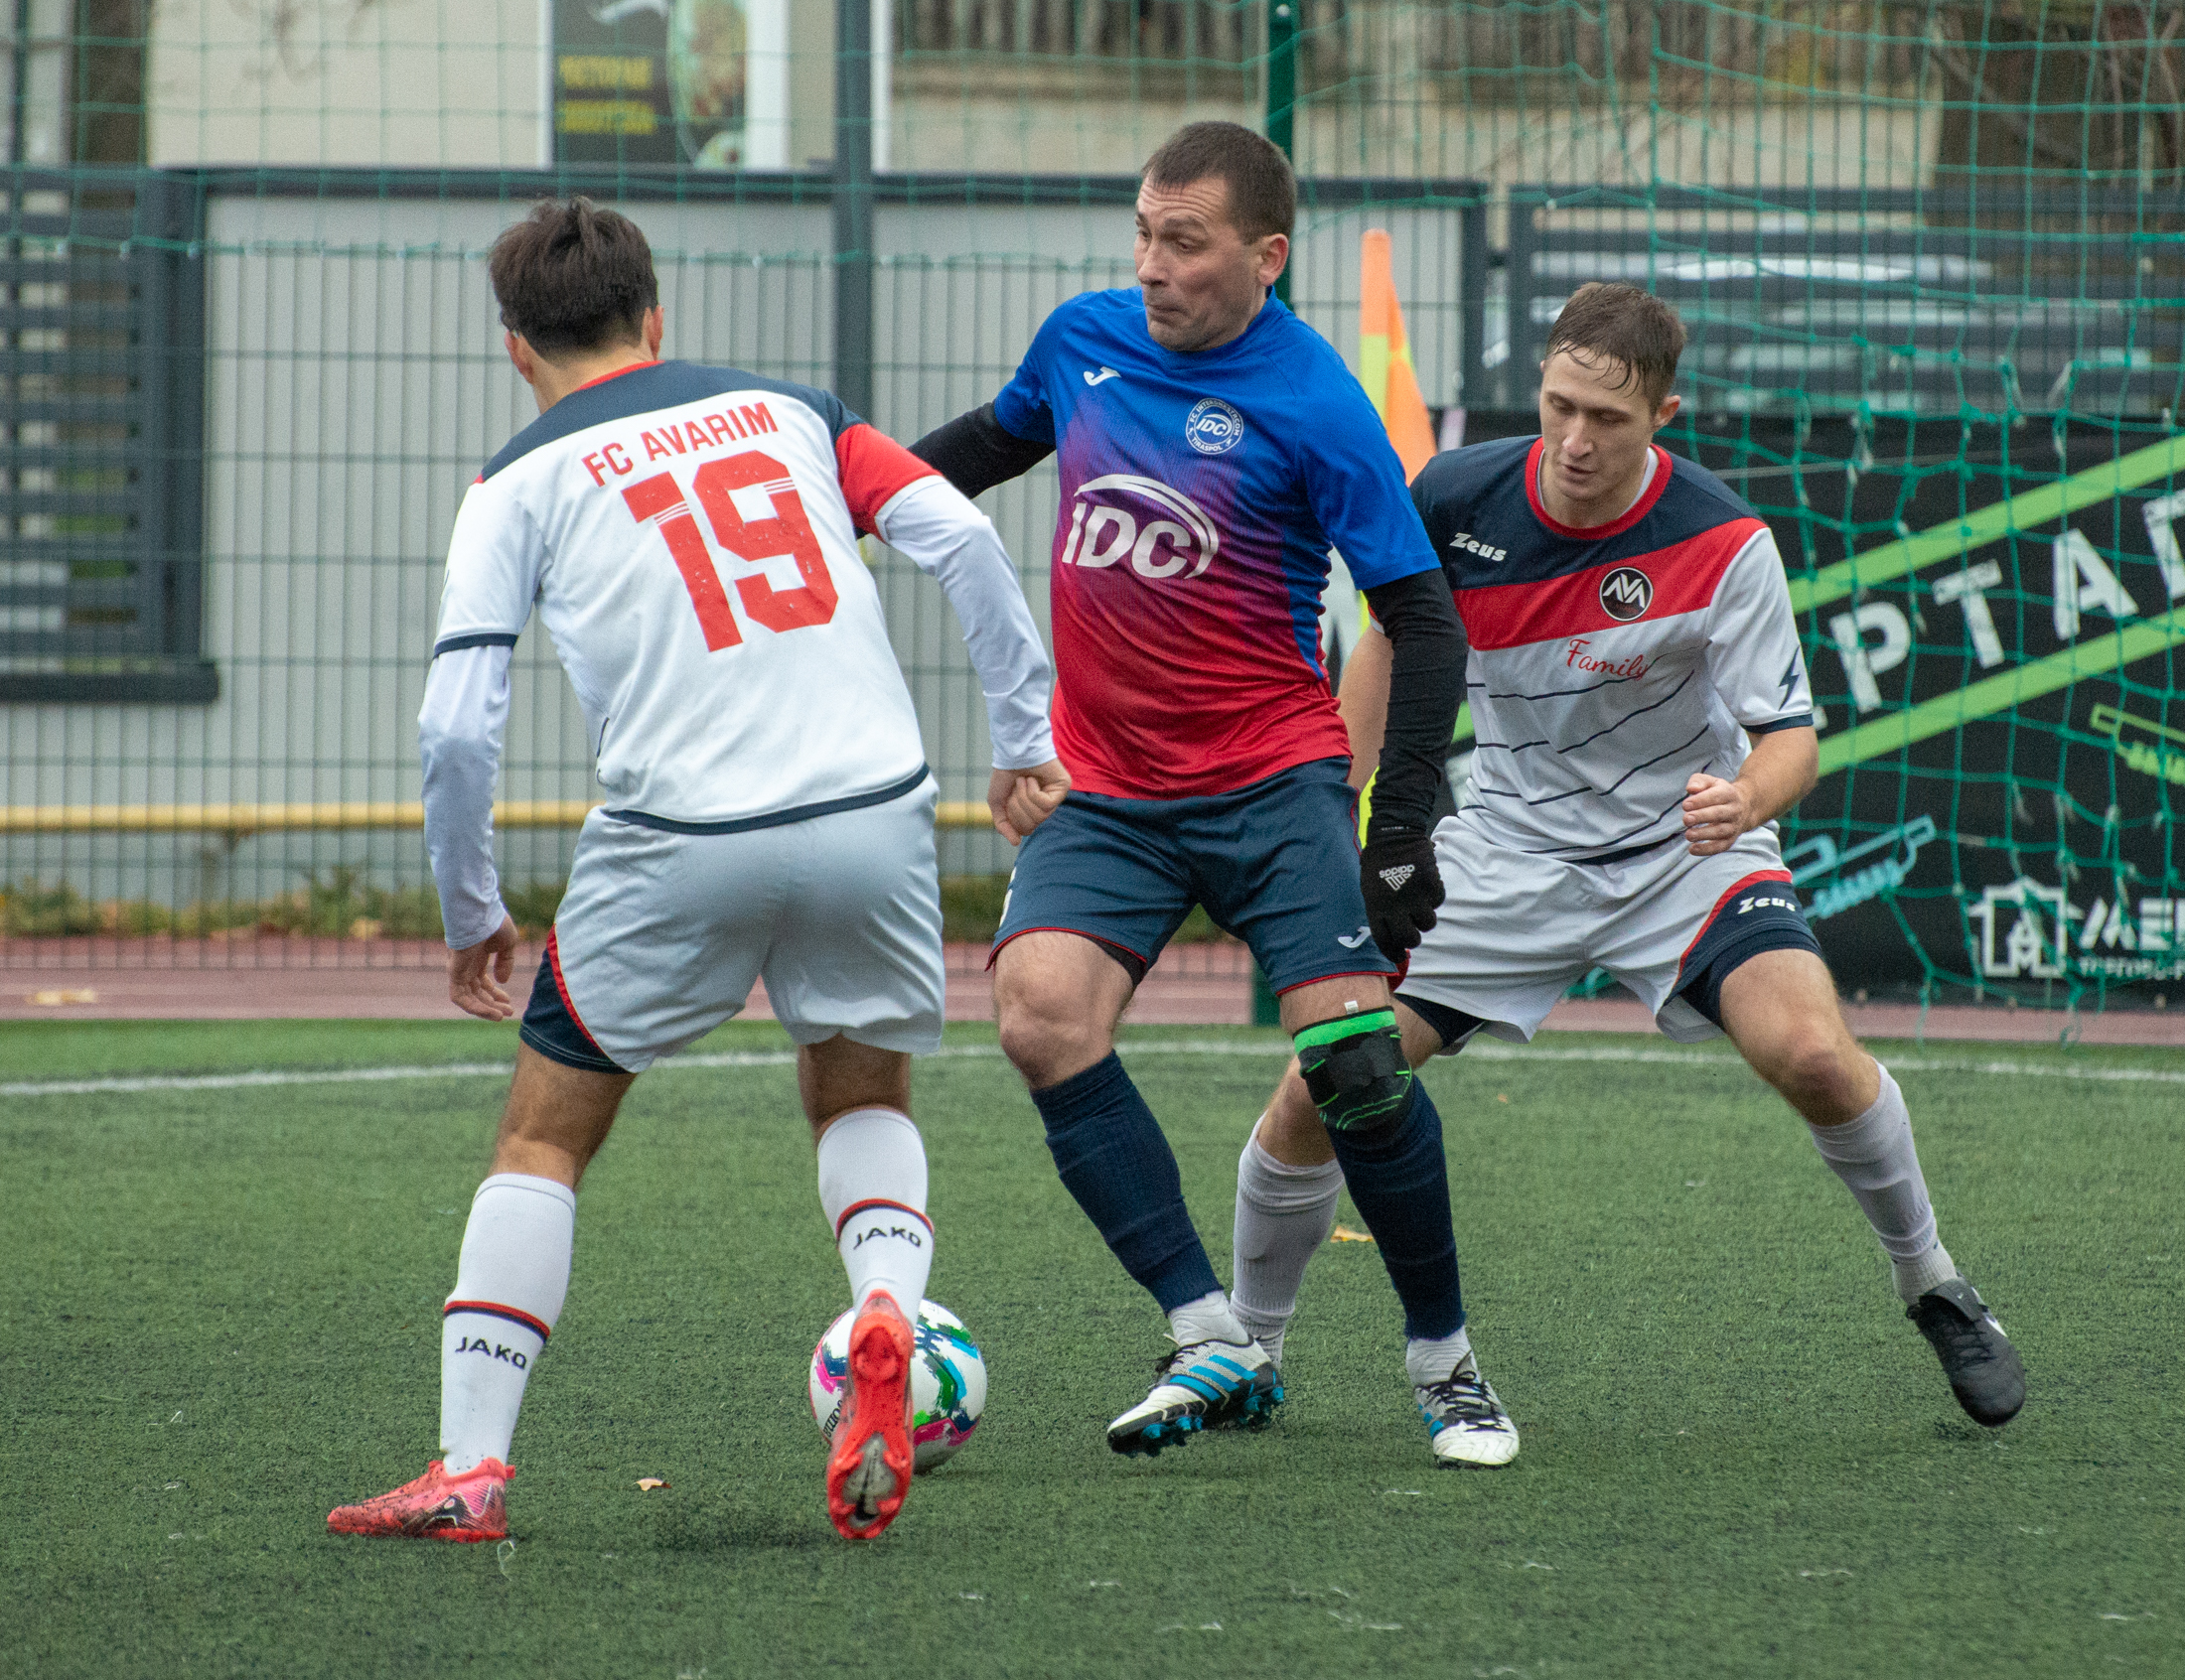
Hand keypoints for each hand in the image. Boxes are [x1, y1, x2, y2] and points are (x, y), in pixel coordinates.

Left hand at [448, 914, 520, 1019]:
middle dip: (493, 1003)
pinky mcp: (454, 973)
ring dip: (485, 1009)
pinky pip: (460, 997)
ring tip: (502, 1016)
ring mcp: (459, 969)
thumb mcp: (508, 943)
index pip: (482, 981)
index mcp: (477, 956)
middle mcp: (466, 965)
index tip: (508, 1001)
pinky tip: (491, 1012)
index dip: (495, 993)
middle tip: (509, 1012)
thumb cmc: (494, 923)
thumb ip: (506, 962)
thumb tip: (503, 981)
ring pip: (468, 997)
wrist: (480, 913)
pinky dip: (475, 1008)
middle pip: (476, 991)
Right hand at [989, 758, 1070, 843]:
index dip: (1013, 817)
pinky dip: (1033, 791)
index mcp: (1032, 811)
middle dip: (1017, 806)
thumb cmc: (1005, 775)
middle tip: (1016, 788)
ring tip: (1023, 781)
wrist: (1013, 752)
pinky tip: (1033, 780)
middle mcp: (1046, 807)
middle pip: (1031, 825)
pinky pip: (1045, 804)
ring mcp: (1056, 798)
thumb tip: (1016, 843)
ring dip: (1024, 797)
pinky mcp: (1063, 789)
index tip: (1008, 799)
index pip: (1025, 830)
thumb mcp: (998, 803)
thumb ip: (1003, 825)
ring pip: (1039, 816)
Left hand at [1359, 827, 1443, 961]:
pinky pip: (1437, 901)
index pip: (1384, 940)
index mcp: (1376, 907)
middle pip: (1410, 938)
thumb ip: (1379, 910)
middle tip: (1413, 932)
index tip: (1399, 955)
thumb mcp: (1369, 889)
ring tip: (1420, 904)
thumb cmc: (1378, 862)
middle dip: (1413, 940)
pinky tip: (1426, 886)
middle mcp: (1395, 906)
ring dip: (1425, 918)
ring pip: (1428, 923)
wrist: (1393, 835)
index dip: (1393, 951)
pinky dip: (1434, 896)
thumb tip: (1390, 931)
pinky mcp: (1430, 885)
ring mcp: (1414, 896)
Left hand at [1681, 773, 1756, 855]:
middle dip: (1701, 817)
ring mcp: (1734, 826)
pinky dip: (1707, 850)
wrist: (1744, 807)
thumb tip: (1691, 789)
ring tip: (1688, 835)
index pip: (1715, 796)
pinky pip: (1721, 846)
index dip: (1700, 800)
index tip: (1685, 805)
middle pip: (1719, 814)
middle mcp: (1734, 810)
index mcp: (1728, 793)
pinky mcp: (1730, 839)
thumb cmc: (1719, 793)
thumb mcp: (1711, 782)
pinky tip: (1692, 849)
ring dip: (1704, 834)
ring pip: (1720, 831)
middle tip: (1686, 819)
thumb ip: (1699, 781)